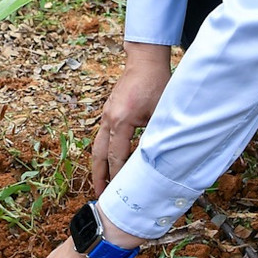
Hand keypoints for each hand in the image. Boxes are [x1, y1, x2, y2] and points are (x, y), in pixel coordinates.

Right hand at [92, 45, 171, 194]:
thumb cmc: (155, 83)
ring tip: (101, 184)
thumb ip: (156, 136)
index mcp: (121, 121)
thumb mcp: (160, 112)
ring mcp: (106, 115)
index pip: (116, 156)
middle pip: (98, 155)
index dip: (117, 176)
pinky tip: (108, 161)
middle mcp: (108, 119)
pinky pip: (101, 137)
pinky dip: (102, 152)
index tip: (120, 192)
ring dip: (98, 166)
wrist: (144, 60)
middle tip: (100, 196)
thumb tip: (157, 161)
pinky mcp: (108, 111)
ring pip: (97, 146)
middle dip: (98, 177)